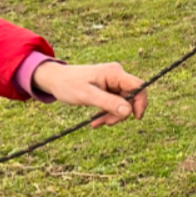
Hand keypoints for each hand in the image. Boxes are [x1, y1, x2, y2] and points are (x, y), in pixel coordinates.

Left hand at [31, 61, 147, 125]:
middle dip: (121, 113)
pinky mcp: (109, 87)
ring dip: (113, 115)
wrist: (55, 79)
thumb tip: (129, 111)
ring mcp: (113, 81)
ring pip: (123, 102)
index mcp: (114, 73)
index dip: (141, 102)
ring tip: (97, 123)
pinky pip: (115, 102)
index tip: (136, 118)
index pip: (138, 86)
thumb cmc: (68, 85)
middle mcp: (117, 75)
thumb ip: (108, 103)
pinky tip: (97, 120)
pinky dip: (108, 112)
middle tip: (107, 123)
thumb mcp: (87, 96)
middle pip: (131, 96)